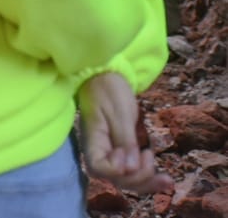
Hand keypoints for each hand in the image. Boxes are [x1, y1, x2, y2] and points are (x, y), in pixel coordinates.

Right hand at [78, 72, 171, 194]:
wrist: (105, 77)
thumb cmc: (109, 91)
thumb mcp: (120, 113)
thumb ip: (125, 141)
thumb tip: (130, 169)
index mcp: (93, 141)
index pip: (100, 168)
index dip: (118, 170)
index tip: (134, 154)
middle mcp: (100, 152)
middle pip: (116, 180)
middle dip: (139, 178)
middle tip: (150, 156)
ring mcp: (110, 154)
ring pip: (127, 180)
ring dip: (147, 183)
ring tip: (166, 178)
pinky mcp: (122, 153)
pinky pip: (134, 172)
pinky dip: (149, 178)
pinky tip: (165, 180)